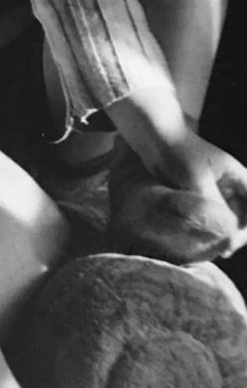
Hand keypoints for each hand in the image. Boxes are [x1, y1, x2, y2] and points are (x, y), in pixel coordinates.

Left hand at [109, 136, 246, 262]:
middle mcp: (230, 185)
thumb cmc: (177, 151)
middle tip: (222, 250)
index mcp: (238, 178)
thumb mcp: (196, 178)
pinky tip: (197, 238)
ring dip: (219, 233)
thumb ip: (212, 202)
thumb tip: (225, 230)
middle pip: (242, 217)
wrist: (150, 137)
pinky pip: (207, 215)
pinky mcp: (197, 195)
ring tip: (210, 248)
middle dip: (234, 234)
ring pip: (224, 219)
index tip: (233, 241)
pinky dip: (205, 226)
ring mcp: (214, 191)